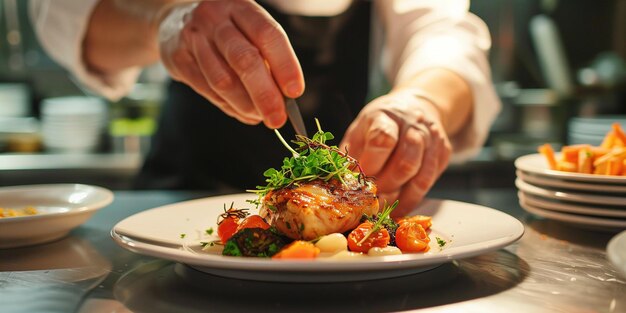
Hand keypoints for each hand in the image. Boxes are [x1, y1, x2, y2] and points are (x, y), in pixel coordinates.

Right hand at [158, 0, 304, 127]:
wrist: (174, 21)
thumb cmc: (226, 31)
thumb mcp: (247, 31)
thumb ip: (266, 58)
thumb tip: (284, 99)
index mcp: (241, 6)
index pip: (268, 34)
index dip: (285, 65)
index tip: (295, 92)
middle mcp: (215, 17)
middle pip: (244, 59)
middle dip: (265, 94)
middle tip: (278, 119)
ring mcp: (193, 37)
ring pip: (223, 80)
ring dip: (246, 105)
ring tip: (259, 117)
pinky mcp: (178, 58)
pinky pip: (207, 89)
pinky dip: (228, 106)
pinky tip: (242, 112)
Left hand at [341, 91, 451, 215]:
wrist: (416, 106)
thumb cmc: (381, 122)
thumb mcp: (360, 129)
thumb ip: (351, 154)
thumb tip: (340, 183)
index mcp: (386, 116)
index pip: (383, 140)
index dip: (371, 164)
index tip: (360, 177)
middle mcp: (413, 126)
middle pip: (405, 163)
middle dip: (385, 186)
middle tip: (371, 197)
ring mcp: (433, 139)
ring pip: (422, 177)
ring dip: (401, 197)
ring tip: (384, 206)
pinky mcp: (443, 153)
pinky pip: (430, 182)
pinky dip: (413, 199)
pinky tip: (398, 206)